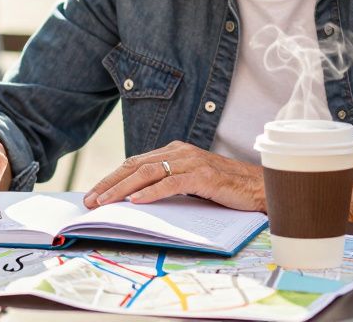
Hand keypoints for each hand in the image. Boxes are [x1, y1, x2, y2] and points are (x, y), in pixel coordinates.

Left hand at [84, 141, 264, 211]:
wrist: (261, 187)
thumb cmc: (226, 189)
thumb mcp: (191, 184)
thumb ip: (168, 184)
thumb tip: (136, 200)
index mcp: (175, 151)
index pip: (135, 163)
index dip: (112, 178)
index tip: (94, 194)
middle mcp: (180, 151)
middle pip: (135, 165)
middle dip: (109, 183)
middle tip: (90, 201)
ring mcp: (192, 161)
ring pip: (148, 173)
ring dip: (122, 188)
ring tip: (105, 202)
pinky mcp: (203, 175)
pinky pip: (171, 183)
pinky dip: (151, 192)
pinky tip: (136, 201)